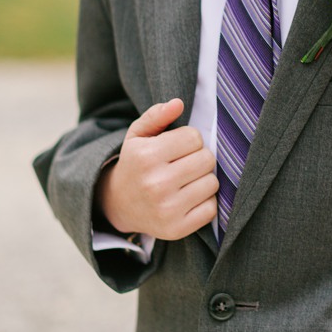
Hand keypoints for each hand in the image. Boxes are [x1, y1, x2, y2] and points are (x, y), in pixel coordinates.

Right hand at [97, 98, 218, 239]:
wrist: (120, 204)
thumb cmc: (135, 163)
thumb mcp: (137, 136)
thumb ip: (156, 115)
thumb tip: (178, 103)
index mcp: (146, 156)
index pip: (194, 137)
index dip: (189, 140)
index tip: (178, 147)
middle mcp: (156, 183)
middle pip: (207, 159)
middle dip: (199, 158)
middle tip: (184, 164)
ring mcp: (167, 209)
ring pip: (212, 183)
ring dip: (203, 180)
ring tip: (186, 181)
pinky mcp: (177, 228)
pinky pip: (212, 208)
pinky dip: (205, 202)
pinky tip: (188, 198)